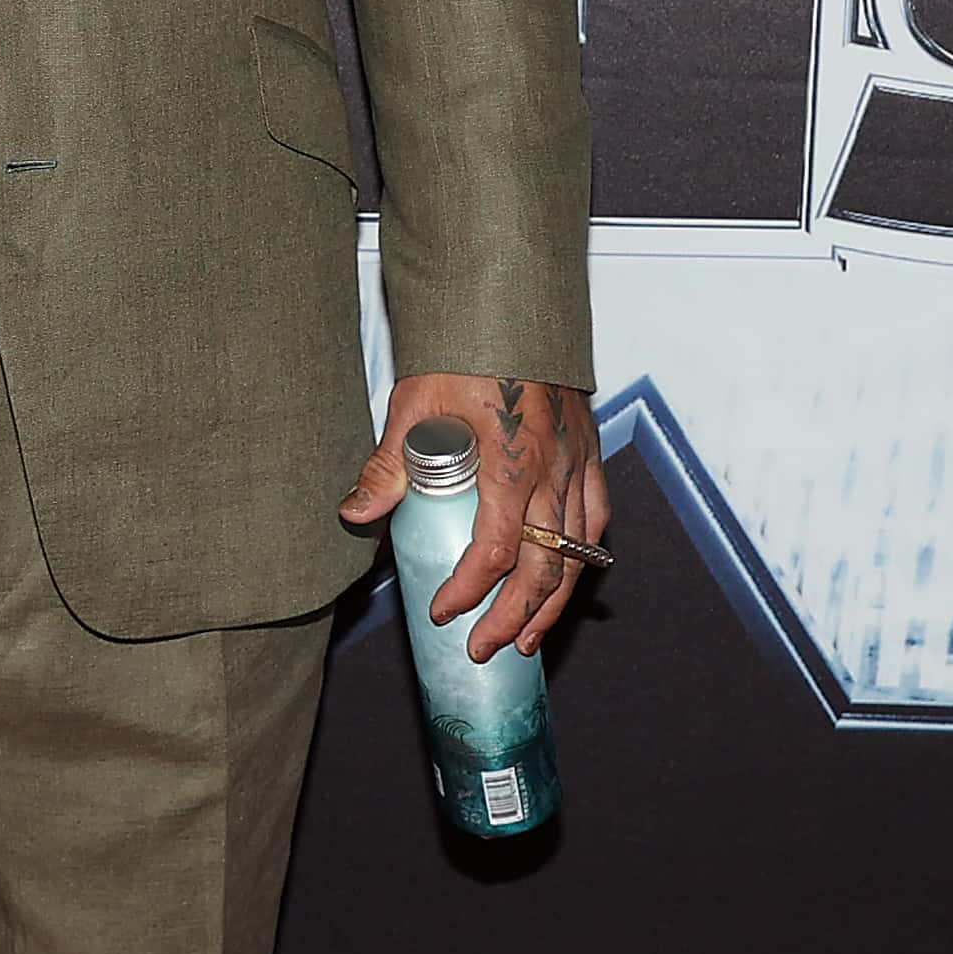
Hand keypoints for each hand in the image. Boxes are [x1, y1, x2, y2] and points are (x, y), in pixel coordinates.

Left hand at [339, 373, 606, 662]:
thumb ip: (389, 465)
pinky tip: (567, 576)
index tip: (442, 613)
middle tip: (485, 648)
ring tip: (527, 637)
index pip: (495, 550)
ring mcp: (577, 461)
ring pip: (579, 552)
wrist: (509, 305)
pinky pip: (596, 517)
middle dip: (514, 616)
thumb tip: (356, 513)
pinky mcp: (588, 450)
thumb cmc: (463, 349)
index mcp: (511, 462)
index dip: (469, 591)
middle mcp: (553, 469)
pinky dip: (582, 556)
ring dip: (553, 602)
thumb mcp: (415, 405)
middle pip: (545, 566)